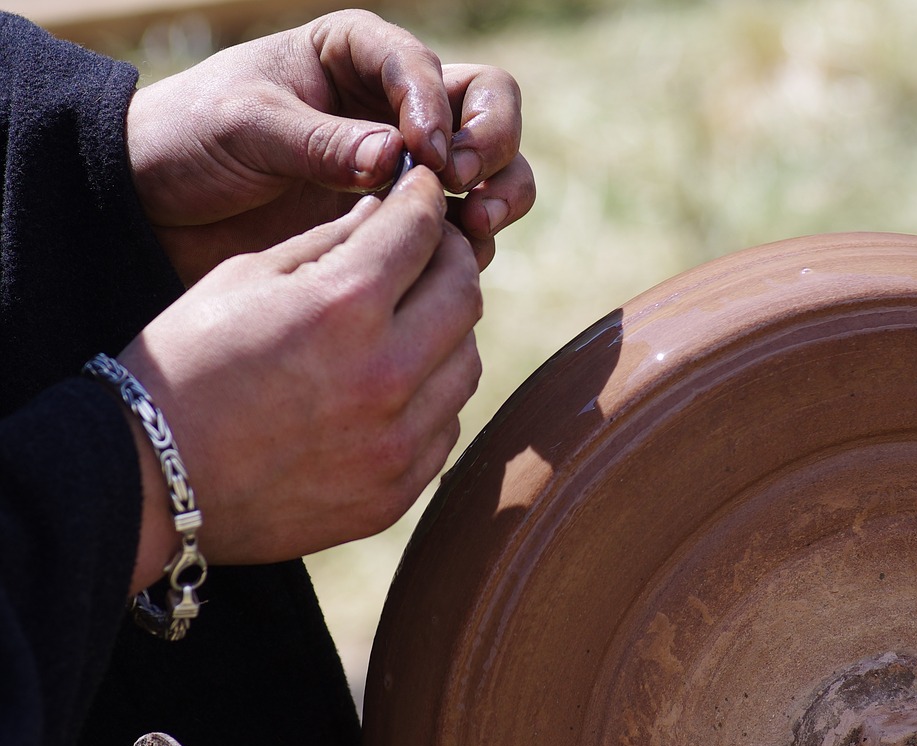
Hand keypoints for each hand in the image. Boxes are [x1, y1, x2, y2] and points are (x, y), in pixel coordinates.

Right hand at [119, 168, 479, 587]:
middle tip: (431, 252)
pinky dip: (431, 397)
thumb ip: (329, 241)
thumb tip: (388, 211)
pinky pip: (445, 426)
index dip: (426, 201)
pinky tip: (393, 386)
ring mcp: (396, 442)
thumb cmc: (187, 363)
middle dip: (452, 260)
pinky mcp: (396, 491)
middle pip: (464, 295)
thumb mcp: (245, 278)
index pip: (422, 231)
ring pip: (466, 363)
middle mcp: (385, 374)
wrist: (149, 479)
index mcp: (342, 307)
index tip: (424, 194)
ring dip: (448, 331)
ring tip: (410, 321)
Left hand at [127, 10, 533, 281]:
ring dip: (500, 193)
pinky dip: (472, 241)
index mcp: (356, 54)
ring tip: (476, 226)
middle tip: (466, 187)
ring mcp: (407, 164)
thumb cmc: (191, 139)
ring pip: (492, 166)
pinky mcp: (403, 220)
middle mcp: (395, 103)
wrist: (158, 205)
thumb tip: (400, 160)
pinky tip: (452, 260)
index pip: (425, 67)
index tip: (423, 157)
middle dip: (492, 143)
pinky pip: (462, 225)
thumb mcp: (245, 126)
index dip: (436, 109)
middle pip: (487, 106)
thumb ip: (321, 141)